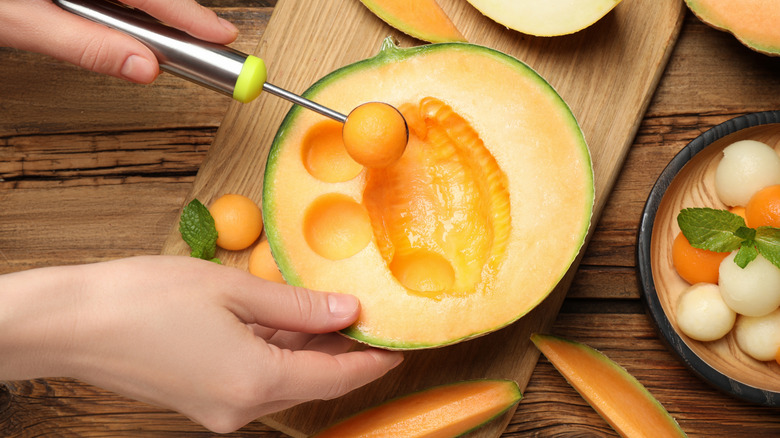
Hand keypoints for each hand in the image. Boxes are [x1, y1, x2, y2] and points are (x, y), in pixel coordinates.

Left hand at [0, 0, 238, 82]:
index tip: (225, 36)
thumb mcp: (20, 22)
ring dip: (149, 11)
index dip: (191, 16)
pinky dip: (124, 6)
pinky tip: (129, 23)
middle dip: (178, 14)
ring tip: (177, 35)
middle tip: (213, 39)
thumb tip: (144, 67)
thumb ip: (85, 44)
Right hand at [0, 256, 402, 432]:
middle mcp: (241, 408)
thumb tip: (348, 310)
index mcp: (256, 381)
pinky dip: (278, 354)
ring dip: (310, 350)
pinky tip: (286, 323)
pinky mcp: (202, 401)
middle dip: (344, 352)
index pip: (336, 377)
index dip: (372, 361)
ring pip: (285, 380)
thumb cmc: (144, 300)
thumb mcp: (233, 290)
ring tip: (332, 313)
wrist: (72, 324)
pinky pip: (257, 379)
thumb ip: (299, 306)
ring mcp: (219, 410)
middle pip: (313, 381)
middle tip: (369, 319)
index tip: (399, 346)